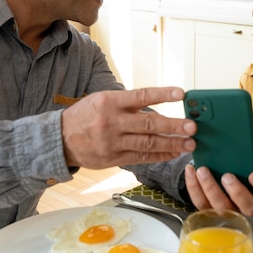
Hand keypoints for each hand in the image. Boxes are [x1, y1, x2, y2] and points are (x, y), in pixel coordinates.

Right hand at [61, 87, 195, 167]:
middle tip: (192, 126)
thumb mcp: (102, 99)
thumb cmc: (85, 115)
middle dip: (173, 126)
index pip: (142, 96)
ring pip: (148, 143)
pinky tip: (173, 153)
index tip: (181, 94)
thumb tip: (159, 103)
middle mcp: (112, 122)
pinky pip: (141, 158)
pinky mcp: (113, 159)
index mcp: (110, 102)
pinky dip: (159, 155)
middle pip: (149, 123)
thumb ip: (128, 102)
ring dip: (171, 144)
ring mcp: (113, 142)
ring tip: (189, 143)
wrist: (60, 139)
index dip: (163, 94)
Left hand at [184, 149, 252, 215]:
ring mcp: (227, 208)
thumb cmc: (239, 163)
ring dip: (211, 189)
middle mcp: (246, 204)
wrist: (218, 163)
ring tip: (204, 171)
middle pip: (249, 208)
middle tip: (227, 176)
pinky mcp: (208, 207)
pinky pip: (200, 202)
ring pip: (221, 207)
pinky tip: (192, 171)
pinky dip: (194, 186)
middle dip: (237, 192)